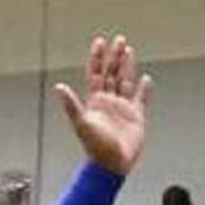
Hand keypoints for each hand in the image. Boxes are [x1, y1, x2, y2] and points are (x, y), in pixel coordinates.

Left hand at [55, 35, 150, 177]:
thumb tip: (59, 87)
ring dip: (127, 66)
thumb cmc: (95, 147)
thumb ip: (71, 104)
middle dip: (114, 56)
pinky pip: (140, 99)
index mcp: (95, 101)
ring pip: (125, 81)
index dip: (98, 58)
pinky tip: (146, 79)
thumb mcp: (81, 123)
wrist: (112, 165)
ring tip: (128, 50)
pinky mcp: (136, 117)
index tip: (100, 42)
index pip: (96, 73)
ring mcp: (122, 108)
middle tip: (119, 40)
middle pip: (112, 73)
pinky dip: (144, 89)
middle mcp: (108, 102)